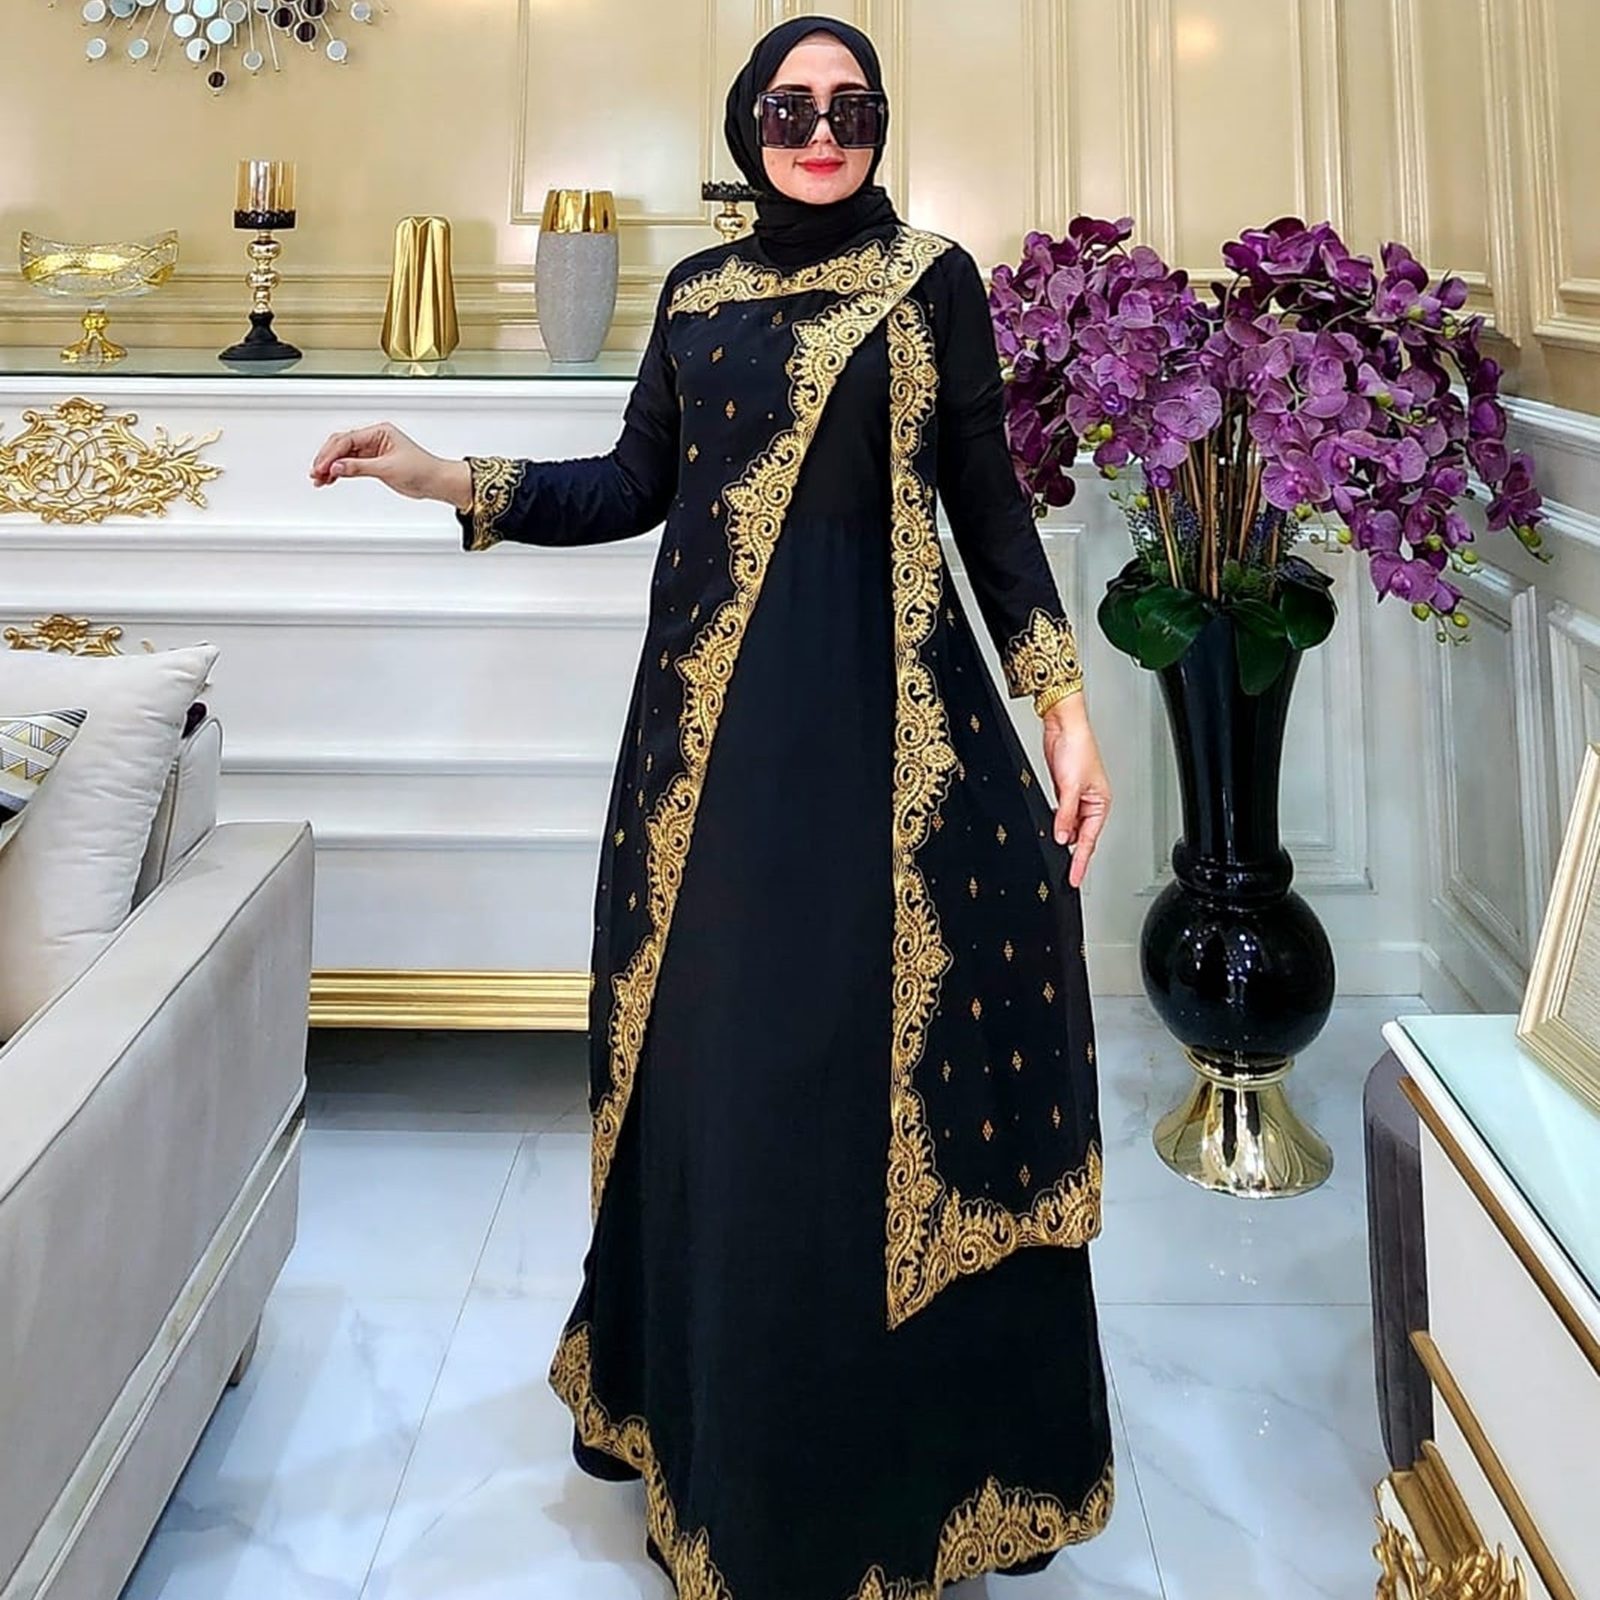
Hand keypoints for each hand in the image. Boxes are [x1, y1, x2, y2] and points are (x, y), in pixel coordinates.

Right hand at [309, 422, 469, 508]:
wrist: (436, 482)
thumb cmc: (422, 469)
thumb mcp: (387, 468)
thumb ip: (359, 467)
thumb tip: (337, 467)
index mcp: (379, 432)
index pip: (347, 440)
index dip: (331, 454)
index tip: (322, 467)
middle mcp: (375, 438)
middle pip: (341, 445)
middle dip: (327, 458)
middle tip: (316, 472)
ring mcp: (373, 451)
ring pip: (344, 455)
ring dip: (331, 466)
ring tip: (319, 478)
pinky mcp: (374, 463)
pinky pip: (351, 464)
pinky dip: (340, 471)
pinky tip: (330, 478)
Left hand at [1042, 693, 1110, 888]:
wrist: (1063, 727)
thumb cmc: (1077, 748)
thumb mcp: (1069, 787)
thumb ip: (1065, 815)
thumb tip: (1061, 837)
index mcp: (1100, 803)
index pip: (1089, 840)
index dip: (1081, 861)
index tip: (1075, 878)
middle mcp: (1090, 803)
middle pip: (1081, 836)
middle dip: (1072, 853)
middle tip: (1065, 873)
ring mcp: (1075, 798)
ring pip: (1069, 827)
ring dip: (1062, 837)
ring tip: (1055, 852)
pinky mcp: (1063, 791)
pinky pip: (1061, 815)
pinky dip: (1056, 824)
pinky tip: (1050, 829)